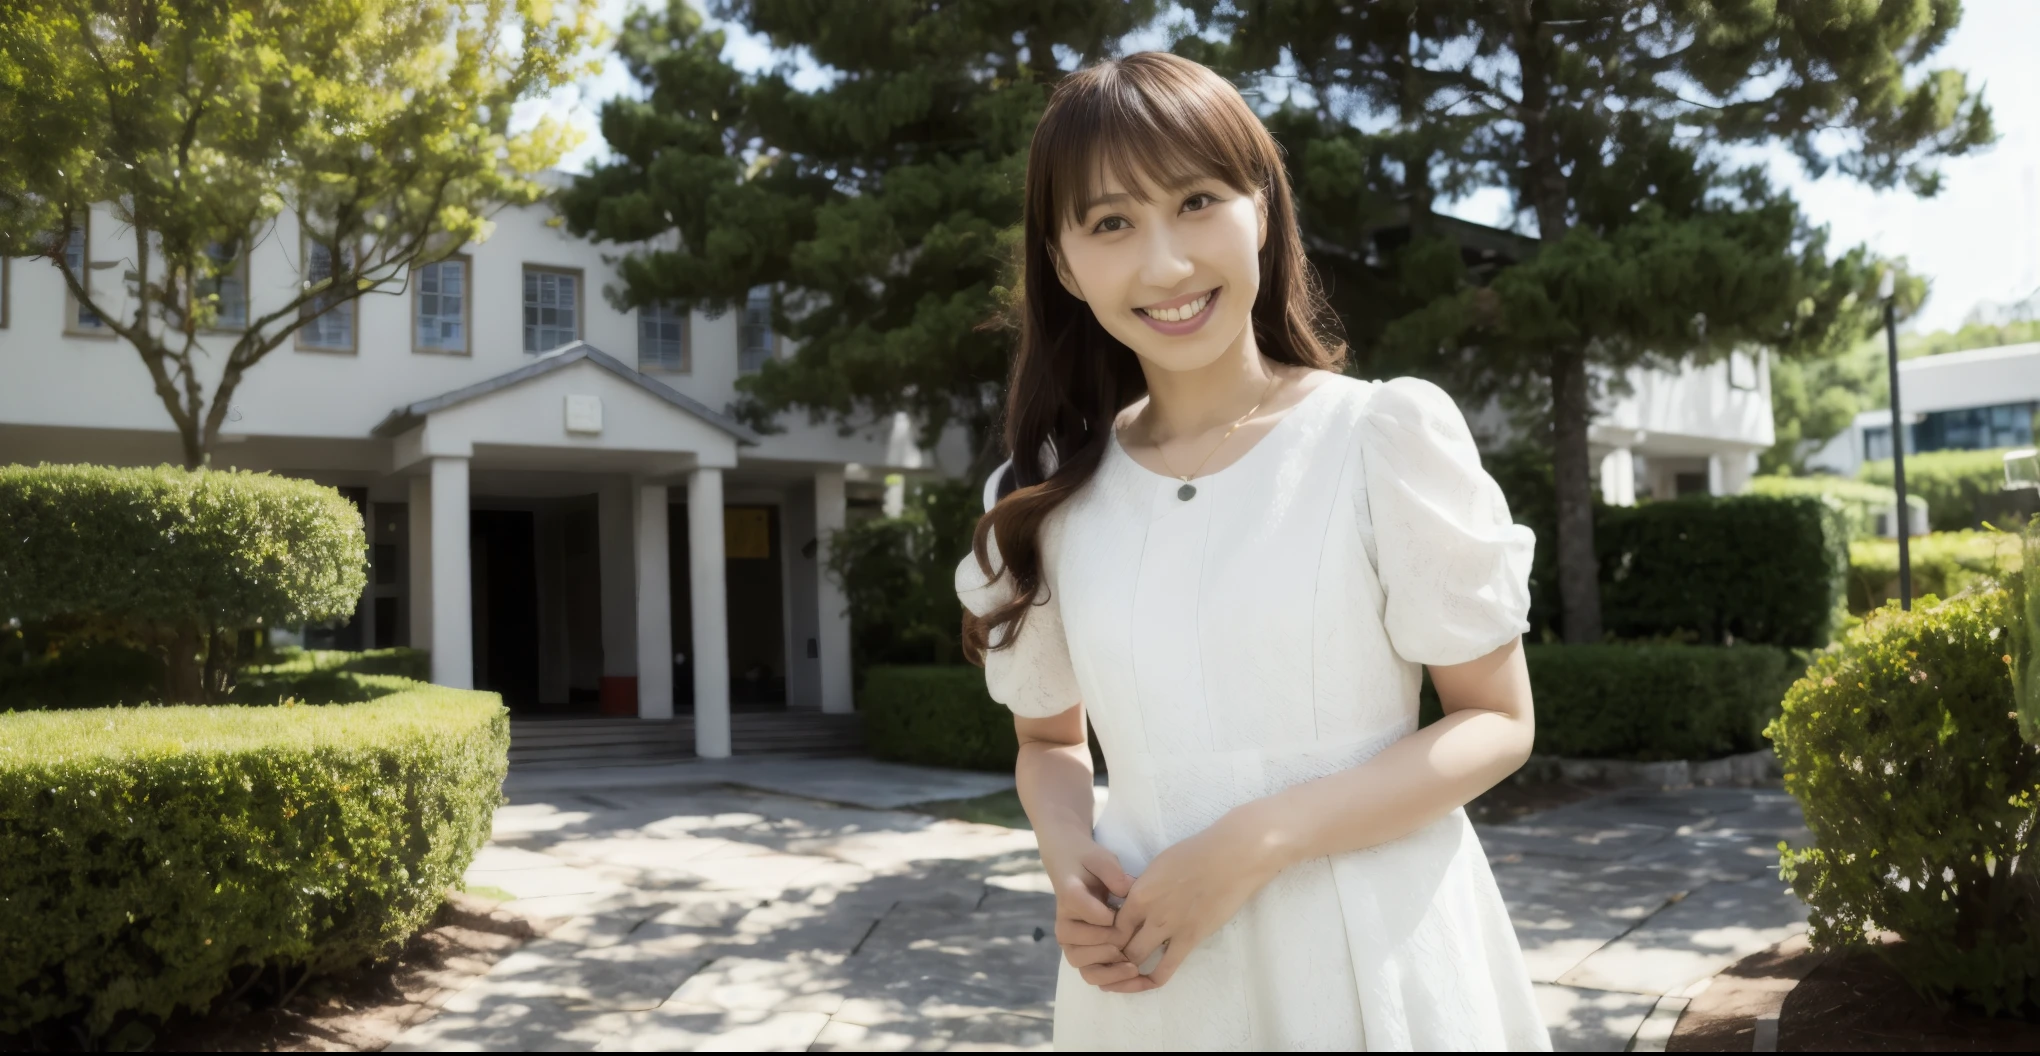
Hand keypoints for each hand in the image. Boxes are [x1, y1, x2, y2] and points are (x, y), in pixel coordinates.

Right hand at [1042, 838, 1140, 987]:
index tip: (1124, 917)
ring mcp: (1071, 941)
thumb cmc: (1088, 861)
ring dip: (1109, 972)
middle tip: (1129, 946)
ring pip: (1084, 967)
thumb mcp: (1101, 858)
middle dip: (1107, 950)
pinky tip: (1133, 978)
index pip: (1088, 912)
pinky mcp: (1080, 950)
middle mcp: (1065, 923)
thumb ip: (1112, 872)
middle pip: (1079, 950)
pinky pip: (1092, 974)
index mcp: (1069, 896)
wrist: (1070, 864)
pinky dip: (1111, 981)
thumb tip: (1128, 889)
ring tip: (1133, 967)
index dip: (1109, 919)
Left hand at [1103, 815, 1276, 992]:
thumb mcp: (1157, 866)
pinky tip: (1148, 980)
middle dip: (1111, 954)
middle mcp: (1147, 911)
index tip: (1109, 940)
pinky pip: (1165, 970)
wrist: (1231, 857)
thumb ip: (1142, 887)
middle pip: (1116, 942)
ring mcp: (1168, 927)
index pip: (1108, 923)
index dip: (1105, 935)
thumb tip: (1132, 901)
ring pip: (1134, 958)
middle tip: (1115, 959)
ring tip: (1128, 971)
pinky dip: (1151, 979)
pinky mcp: (1190, 939)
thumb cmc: (1196, 854)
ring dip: (1127, 968)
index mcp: (1137, 891)